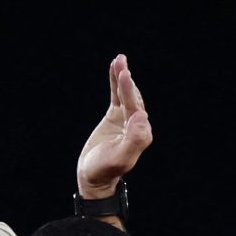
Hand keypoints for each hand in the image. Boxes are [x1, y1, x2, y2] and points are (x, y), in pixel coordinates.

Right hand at [76, 54, 151, 196]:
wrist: (93, 176)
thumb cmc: (104, 170)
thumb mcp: (119, 158)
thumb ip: (133, 140)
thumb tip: (142, 117)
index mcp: (141, 134)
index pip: (135, 108)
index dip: (129, 91)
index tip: (125, 75)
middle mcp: (137, 125)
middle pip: (132, 98)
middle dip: (126, 79)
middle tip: (121, 61)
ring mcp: (126, 119)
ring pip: (125, 94)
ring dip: (122, 76)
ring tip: (119, 60)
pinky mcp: (116, 116)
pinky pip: (116, 95)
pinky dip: (115, 82)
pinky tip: (114, 68)